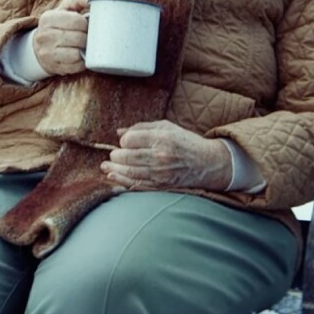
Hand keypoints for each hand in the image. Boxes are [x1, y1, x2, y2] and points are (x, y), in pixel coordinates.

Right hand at [32, 0, 90, 75]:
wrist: (40, 47)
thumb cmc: (58, 25)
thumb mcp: (65, 9)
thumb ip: (79, 0)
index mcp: (48, 18)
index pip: (76, 21)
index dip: (86, 24)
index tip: (85, 25)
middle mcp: (45, 36)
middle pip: (79, 38)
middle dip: (88, 38)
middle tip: (88, 37)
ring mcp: (48, 53)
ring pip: (77, 53)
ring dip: (85, 50)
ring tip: (84, 46)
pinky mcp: (54, 67)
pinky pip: (76, 66)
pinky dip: (82, 61)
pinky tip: (80, 56)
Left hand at [100, 120, 232, 190]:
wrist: (208, 163)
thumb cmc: (185, 141)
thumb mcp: (166, 127)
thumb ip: (141, 127)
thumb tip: (118, 132)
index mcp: (161, 138)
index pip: (130, 140)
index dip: (124, 141)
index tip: (124, 142)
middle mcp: (160, 156)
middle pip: (127, 157)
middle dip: (116, 156)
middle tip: (112, 155)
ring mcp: (161, 173)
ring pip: (130, 172)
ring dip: (113, 170)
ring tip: (104, 167)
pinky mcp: (162, 185)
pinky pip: (138, 185)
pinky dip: (122, 182)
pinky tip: (112, 177)